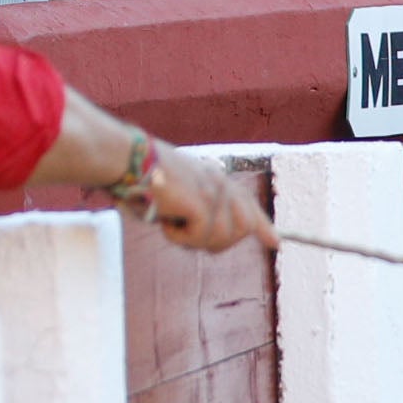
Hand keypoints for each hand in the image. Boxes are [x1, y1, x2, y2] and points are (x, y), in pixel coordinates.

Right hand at [130, 146, 273, 254]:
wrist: (125, 159)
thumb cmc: (138, 178)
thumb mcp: (175, 193)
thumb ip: (197, 209)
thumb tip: (208, 235)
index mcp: (216, 178)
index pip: (248, 204)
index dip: (263, 226)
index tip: (276, 242)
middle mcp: (221, 183)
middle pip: (242, 230)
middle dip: (217, 240)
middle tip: (184, 229)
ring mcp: (215, 193)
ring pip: (221, 240)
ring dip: (191, 239)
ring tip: (170, 217)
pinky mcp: (204, 204)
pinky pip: (199, 239)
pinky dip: (177, 236)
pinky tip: (164, 215)